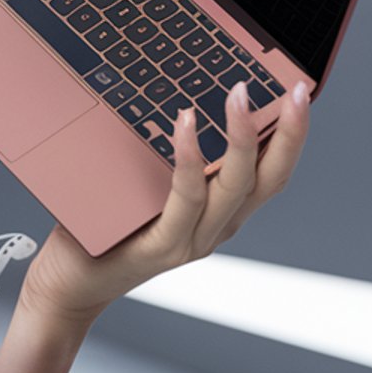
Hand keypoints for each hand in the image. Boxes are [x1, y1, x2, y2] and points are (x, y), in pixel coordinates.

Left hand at [19, 79, 313, 323]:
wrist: (70, 283)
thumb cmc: (104, 226)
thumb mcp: (145, 182)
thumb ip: (166, 151)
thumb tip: (176, 93)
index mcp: (220, 212)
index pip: (271, 171)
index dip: (293, 134)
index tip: (301, 91)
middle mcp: (216, 228)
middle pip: (270, 178)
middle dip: (290, 131)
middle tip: (296, 89)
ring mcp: (192, 241)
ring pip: (235, 185)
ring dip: (241, 135)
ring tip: (239, 92)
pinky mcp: (163, 247)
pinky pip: (185, 197)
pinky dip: (189, 158)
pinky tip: (187, 123)